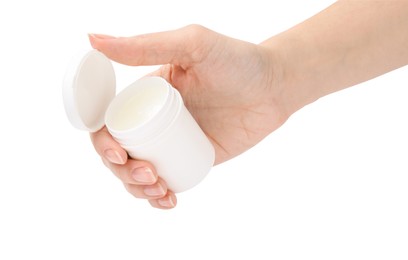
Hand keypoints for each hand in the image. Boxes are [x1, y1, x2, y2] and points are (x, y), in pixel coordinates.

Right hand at [89, 25, 287, 208]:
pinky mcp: (194, 159)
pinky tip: (168, 199)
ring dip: (137, 189)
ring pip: (139, 173)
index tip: (117, 155)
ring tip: (160, 188)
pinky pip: (168, 182)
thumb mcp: (191, 45)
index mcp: (146, 95)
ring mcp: (174, 142)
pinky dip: (160, 198)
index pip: (110, 122)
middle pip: (120, 154)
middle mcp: (155, 120)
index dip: (103, 143)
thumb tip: (92, 39)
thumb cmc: (237, 60)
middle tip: (148, 174)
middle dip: (123, 172)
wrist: (275, 86)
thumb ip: (144, 45)